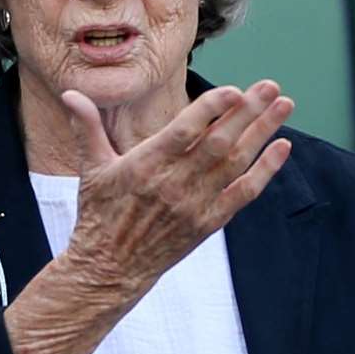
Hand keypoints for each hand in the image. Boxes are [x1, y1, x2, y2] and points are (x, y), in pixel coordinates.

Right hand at [62, 80, 292, 301]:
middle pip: (219, 141)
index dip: (211, 108)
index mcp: (145, 164)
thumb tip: (70, 93)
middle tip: (271, 86)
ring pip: (236, 162)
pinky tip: (282, 147)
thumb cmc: (100, 214)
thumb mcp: (91, 169)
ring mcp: (194, 204)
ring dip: (262, 132)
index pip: (184, 130)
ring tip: (284, 105)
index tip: (234, 90)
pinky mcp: (208, 223)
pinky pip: (243, 193)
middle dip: (248, 111)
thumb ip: (87, 127)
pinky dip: (265, 171)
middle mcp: (173, 184)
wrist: (110, 267)